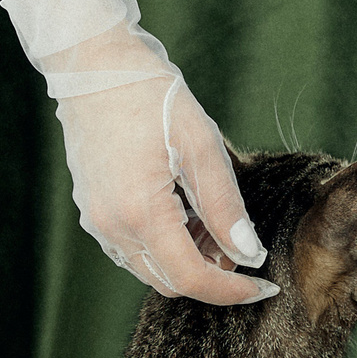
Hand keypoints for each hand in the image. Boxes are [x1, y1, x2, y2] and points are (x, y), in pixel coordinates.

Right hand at [53, 60, 272, 305]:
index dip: (231, 291)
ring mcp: (96, 221)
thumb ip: (225, 206)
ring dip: (187, 259)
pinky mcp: (92, 211)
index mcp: (140, 212)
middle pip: (169, 282)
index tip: (264, 287)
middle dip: (212, 274)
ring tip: (213, 219)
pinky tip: (184, 211)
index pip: (191, 278)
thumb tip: (249, 252)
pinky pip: (131, 250)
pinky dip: (164, 246)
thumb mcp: (201, 145)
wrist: (94, 66)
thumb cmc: (150, 96)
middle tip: (241, 242)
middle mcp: (111, 227)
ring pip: (150, 268)